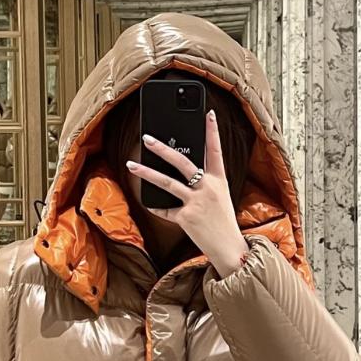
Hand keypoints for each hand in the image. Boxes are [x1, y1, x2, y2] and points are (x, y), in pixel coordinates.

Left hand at [126, 108, 248, 277]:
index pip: (215, 150)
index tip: (208, 113)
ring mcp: (196, 202)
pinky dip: (157, 207)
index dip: (212, 131)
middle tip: (147, 138)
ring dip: (146, 173)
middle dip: (163, 149)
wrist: (228, 247)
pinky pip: (165, 209)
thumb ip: (204, 184)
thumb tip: (181, 173)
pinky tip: (150, 204)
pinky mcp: (186, 217)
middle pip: (183, 162)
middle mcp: (208, 188)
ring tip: (131, 165)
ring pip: (167, 182)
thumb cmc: (223, 222)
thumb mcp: (219, 197)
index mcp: (219, 180)